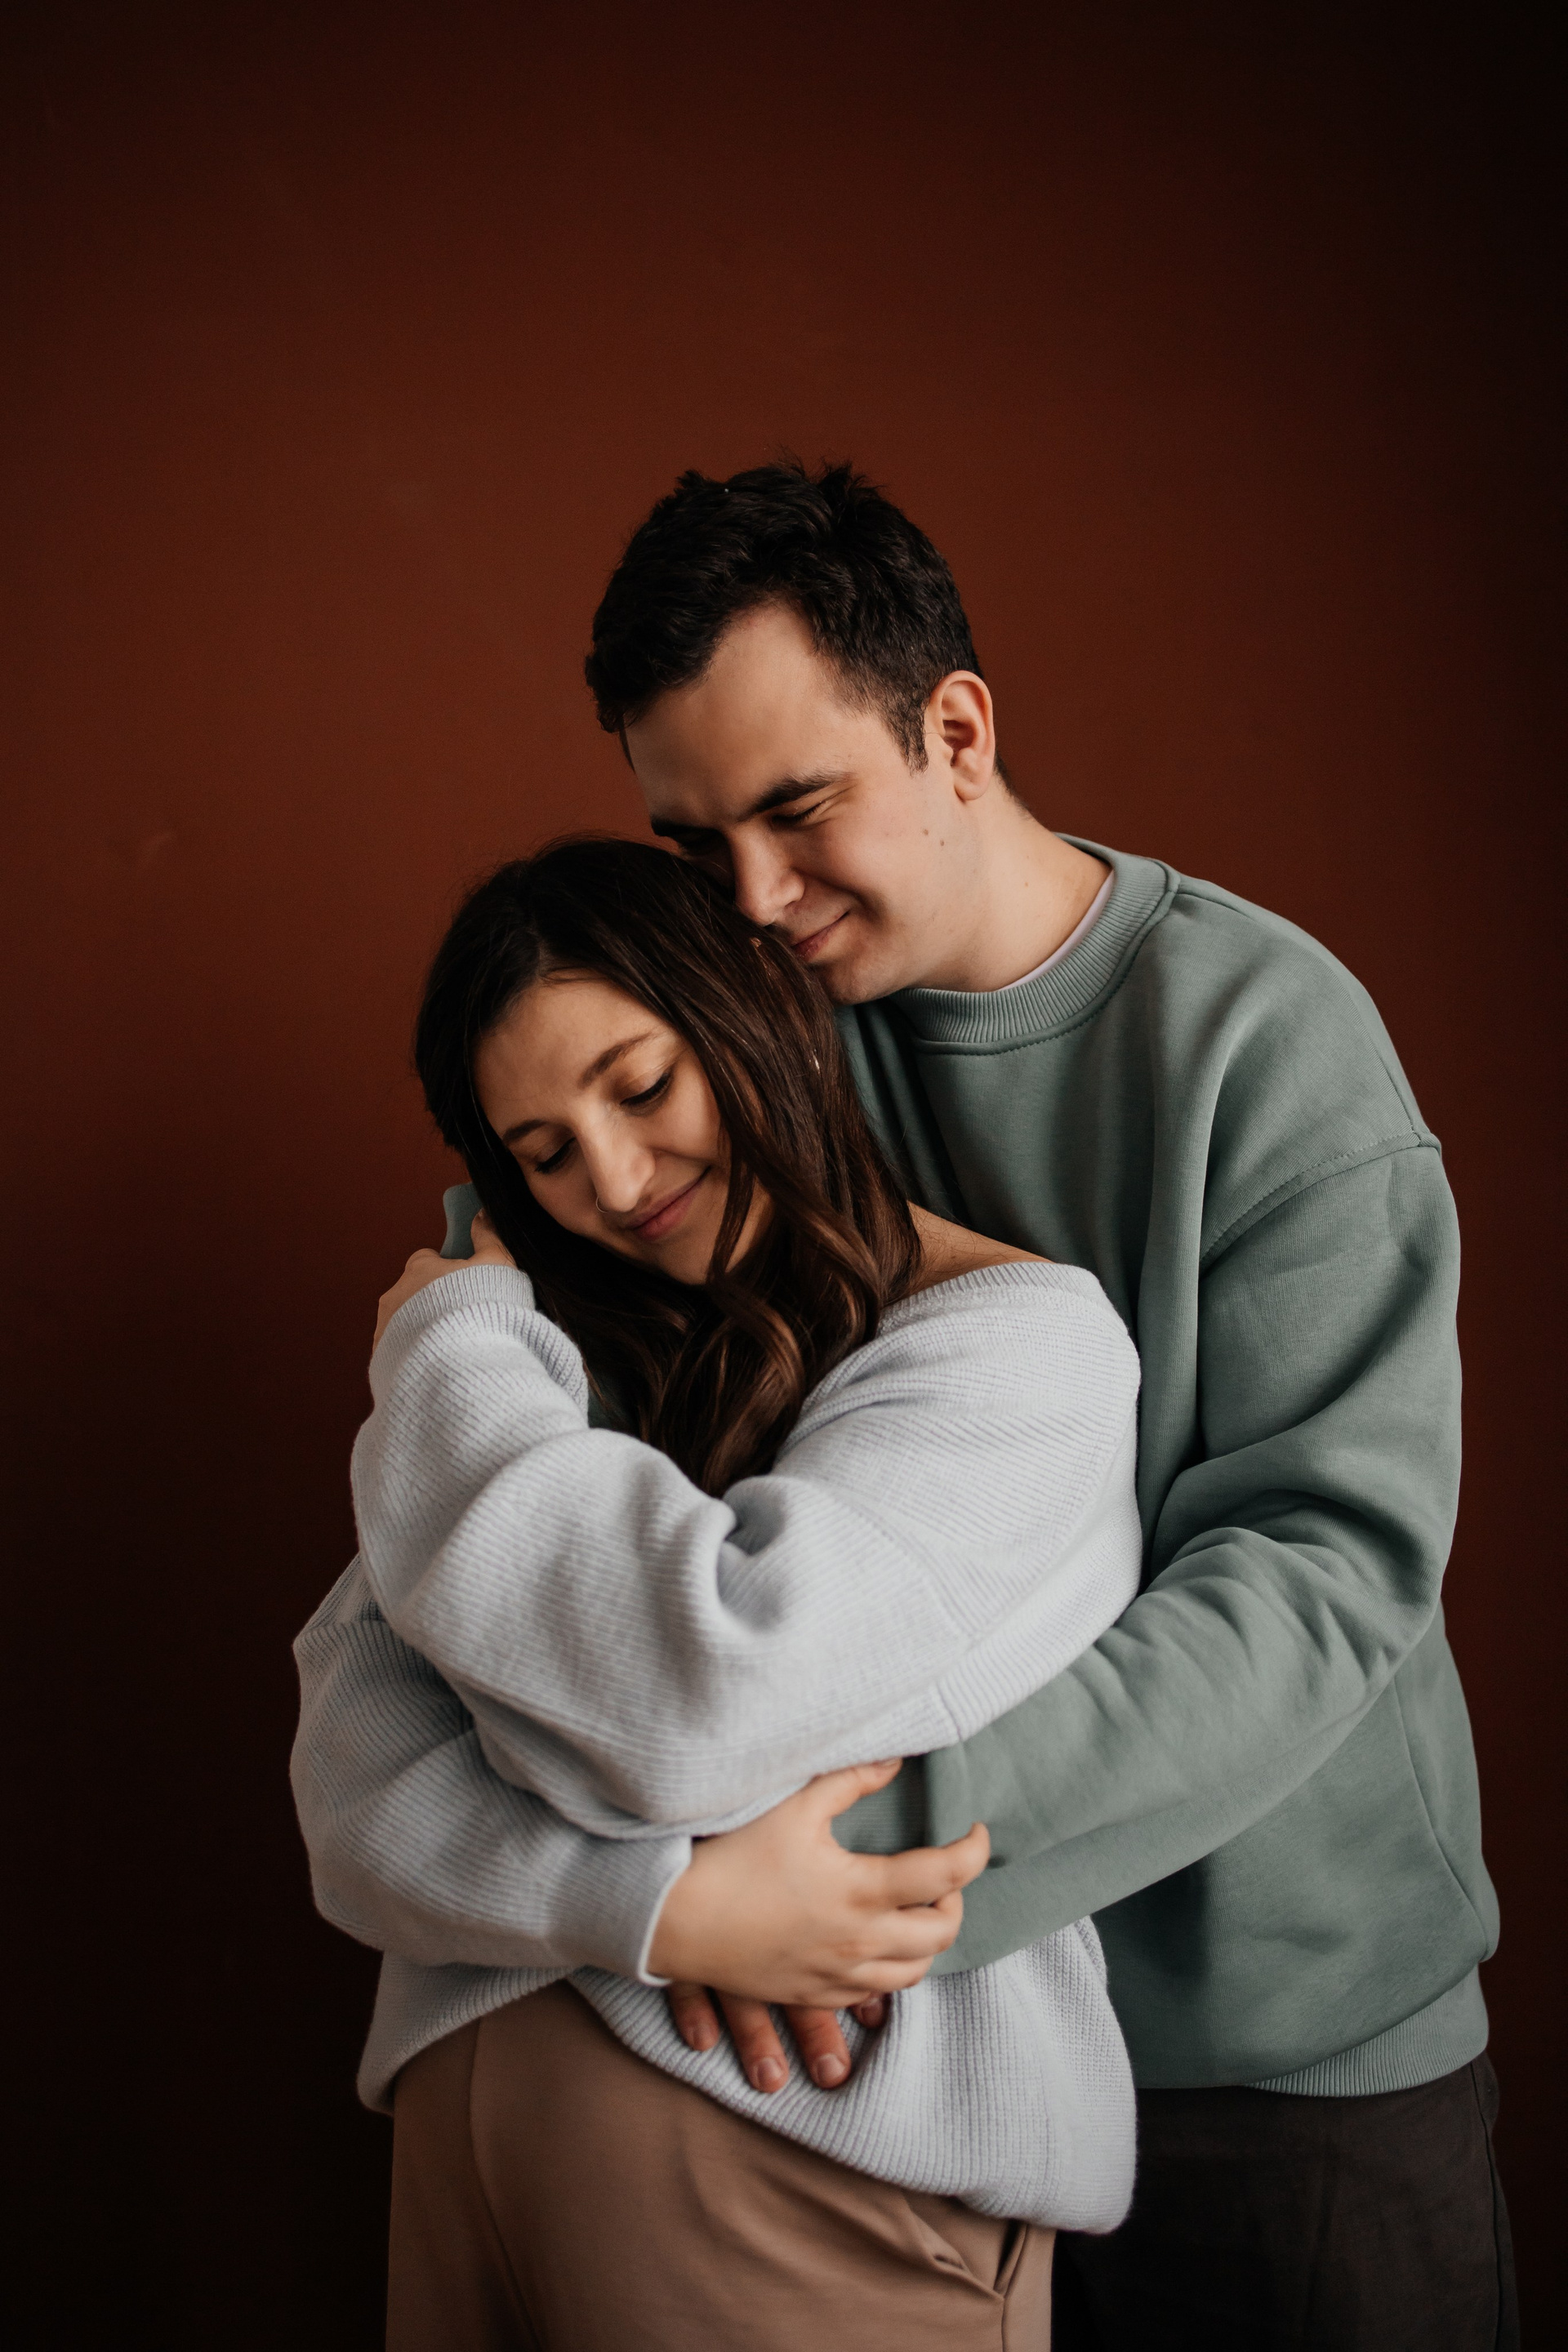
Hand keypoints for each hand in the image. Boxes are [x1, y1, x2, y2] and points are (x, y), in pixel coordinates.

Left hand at [371, 1210, 513, 1354]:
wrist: (458, 1365)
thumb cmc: (479, 1310)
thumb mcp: (498, 1264)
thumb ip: (489, 1236)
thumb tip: (483, 1214)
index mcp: (419, 1269)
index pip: (426, 1259)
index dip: (446, 1270)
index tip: (463, 1284)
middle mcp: (395, 1296)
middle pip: (413, 1292)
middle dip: (432, 1302)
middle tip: (461, 1318)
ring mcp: (385, 1329)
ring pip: (403, 1323)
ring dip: (421, 1330)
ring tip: (452, 1345)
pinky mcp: (383, 1359)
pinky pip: (399, 1352)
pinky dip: (415, 1355)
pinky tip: (439, 1363)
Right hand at [649, 1759, 988, 2094]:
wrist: (673, 1917)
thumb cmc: (732, 1854)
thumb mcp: (794, 1804)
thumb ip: (851, 1778)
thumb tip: (897, 1759)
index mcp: (862, 1889)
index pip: (947, 1874)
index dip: (975, 1851)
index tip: (977, 1832)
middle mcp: (859, 1941)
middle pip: (941, 1934)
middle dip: (956, 1901)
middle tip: (944, 1873)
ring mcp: (835, 1975)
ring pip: (912, 1975)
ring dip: (927, 1942)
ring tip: (916, 1910)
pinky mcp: (810, 1992)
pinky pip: (871, 1997)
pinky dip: (889, 1972)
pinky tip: (875, 1945)